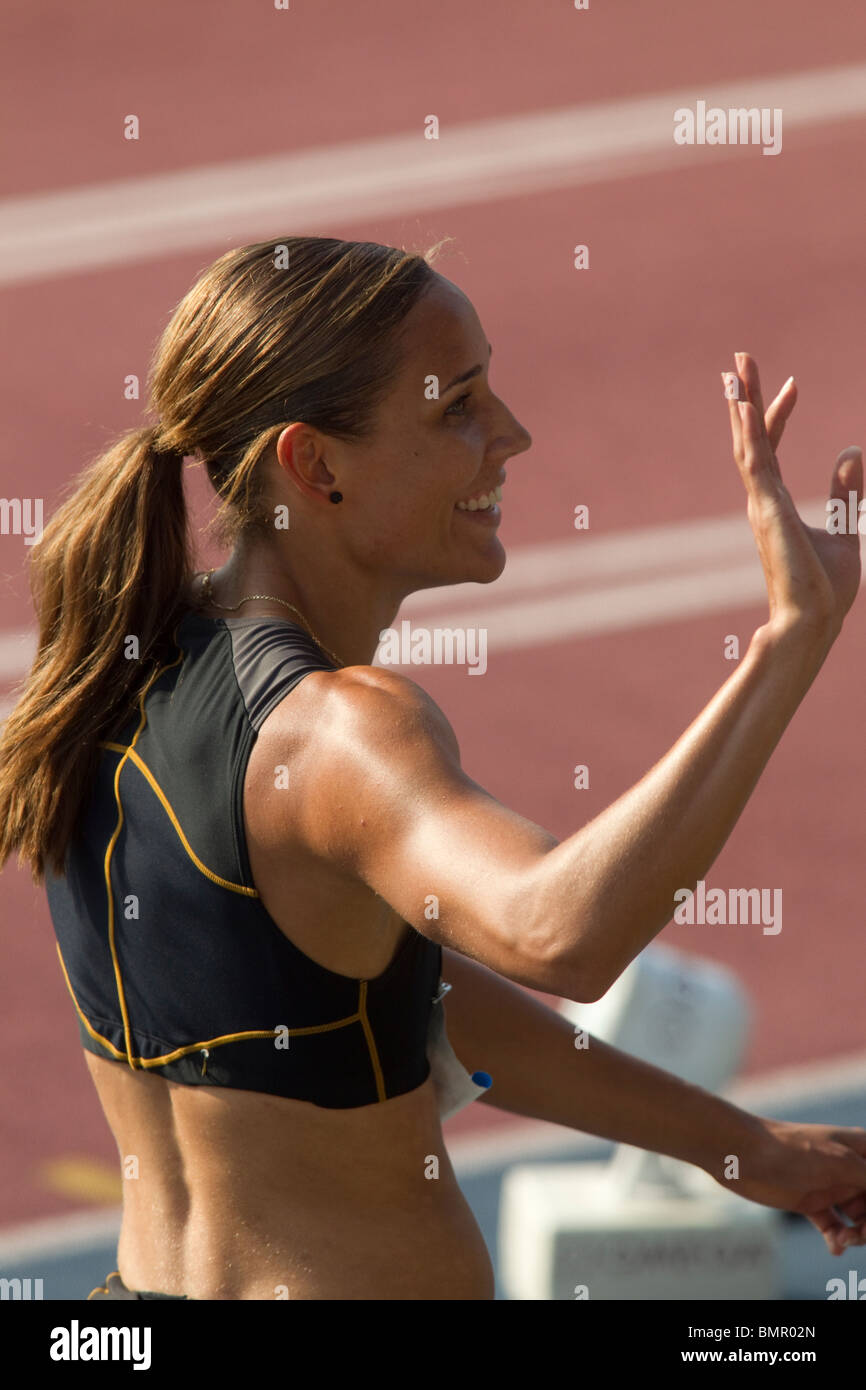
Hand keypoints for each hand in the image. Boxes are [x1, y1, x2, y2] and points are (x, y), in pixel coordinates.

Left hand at [721, 1117, 865, 1254]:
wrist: (742, 1153)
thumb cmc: (790, 1150)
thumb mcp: (840, 1162)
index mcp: (862, 1149)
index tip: (865, 1215)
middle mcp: (850, 1168)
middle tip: (856, 1234)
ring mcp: (831, 1185)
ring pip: (860, 1219)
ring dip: (857, 1234)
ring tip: (841, 1241)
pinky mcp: (812, 1202)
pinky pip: (836, 1227)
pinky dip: (838, 1239)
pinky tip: (834, 1246)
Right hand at [725, 353, 861, 645]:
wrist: (814, 621)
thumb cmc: (825, 589)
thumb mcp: (844, 527)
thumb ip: (844, 491)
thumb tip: (850, 451)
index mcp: (775, 505)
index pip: (771, 449)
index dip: (778, 415)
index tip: (793, 384)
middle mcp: (762, 501)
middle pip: (749, 438)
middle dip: (745, 399)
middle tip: (739, 360)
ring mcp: (761, 505)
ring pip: (746, 444)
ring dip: (742, 405)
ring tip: (736, 370)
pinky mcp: (767, 510)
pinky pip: (755, 463)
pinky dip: (751, 432)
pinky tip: (747, 405)